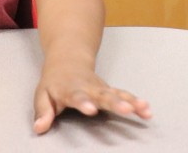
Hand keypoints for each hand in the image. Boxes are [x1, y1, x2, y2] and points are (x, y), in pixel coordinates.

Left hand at [33, 62, 151, 133]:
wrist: (68, 60)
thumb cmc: (54, 82)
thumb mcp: (42, 95)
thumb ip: (42, 111)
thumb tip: (40, 128)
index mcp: (71, 89)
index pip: (78, 96)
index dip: (84, 103)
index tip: (91, 110)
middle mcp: (90, 88)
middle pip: (104, 95)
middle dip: (116, 103)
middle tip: (126, 110)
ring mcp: (102, 88)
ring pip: (118, 94)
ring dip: (132, 102)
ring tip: (144, 110)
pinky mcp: (110, 90)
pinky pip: (125, 95)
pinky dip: (136, 102)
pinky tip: (147, 110)